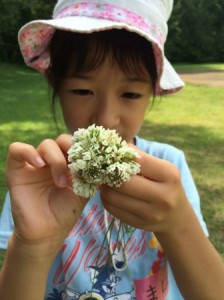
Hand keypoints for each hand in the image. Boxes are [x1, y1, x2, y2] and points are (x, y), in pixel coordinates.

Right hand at [6, 134, 87, 252]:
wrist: (47, 232)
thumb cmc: (65, 212)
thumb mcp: (84, 191)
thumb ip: (92, 174)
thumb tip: (104, 160)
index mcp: (67, 163)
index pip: (75, 143)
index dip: (83, 147)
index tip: (90, 158)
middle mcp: (51, 160)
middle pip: (62, 140)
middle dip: (71, 151)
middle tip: (76, 169)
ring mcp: (34, 164)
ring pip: (46, 144)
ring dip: (57, 160)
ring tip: (61, 182)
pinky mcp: (17, 170)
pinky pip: (17, 150)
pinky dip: (29, 152)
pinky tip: (40, 165)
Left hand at [100, 148, 188, 233]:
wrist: (176, 215)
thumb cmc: (165, 184)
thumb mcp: (161, 168)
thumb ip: (140, 157)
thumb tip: (112, 146)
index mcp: (169, 175)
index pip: (137, 160)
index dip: (120, 155)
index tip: (111, 153)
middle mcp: (163, 196)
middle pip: (123, 182)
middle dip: (108, 173)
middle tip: (102, 167)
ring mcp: (150, 214)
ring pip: (113, 196)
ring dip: (104, 186)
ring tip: (104, 179)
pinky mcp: (138, 224)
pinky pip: (111, 208)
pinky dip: (105, 197)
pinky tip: (109, 191)